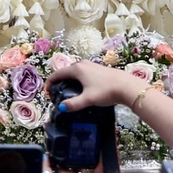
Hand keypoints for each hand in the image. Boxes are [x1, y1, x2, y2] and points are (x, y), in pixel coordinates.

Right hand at [45, 60, 172, 150]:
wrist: (126, 86)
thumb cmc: (105, 91)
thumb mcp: (88, 99)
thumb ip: (74, 104)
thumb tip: (61, 108)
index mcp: (77, 69)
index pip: (58, 73)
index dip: (50, 82)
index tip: (46, 92)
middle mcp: (82, 64)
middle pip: (66, 71)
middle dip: (59, 81)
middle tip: (56, 93)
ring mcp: (91, 65)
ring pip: (75, 72)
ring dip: (69, 80)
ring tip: (67, 92)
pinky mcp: (98, 69)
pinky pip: (83, 73)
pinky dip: (78, 79)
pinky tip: (82, 89)